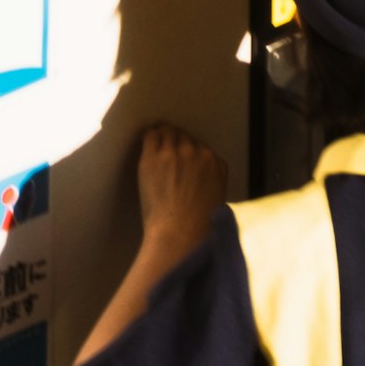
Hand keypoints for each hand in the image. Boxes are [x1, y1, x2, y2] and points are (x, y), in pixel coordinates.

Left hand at [131, 120, 229, 261]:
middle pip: (185, 137)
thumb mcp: (217, 200)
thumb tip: (198, 175)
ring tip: (156, 143)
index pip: (202, 147)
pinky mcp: (154, 158)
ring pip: (168, 131)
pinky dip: (149, 138)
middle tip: (167, 151)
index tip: (183, 159)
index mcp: (217, 164)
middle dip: (177, 143)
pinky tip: (147, 145)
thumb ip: (212, 180)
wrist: (180, 235)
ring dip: (162, 136)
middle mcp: (198, 154)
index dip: (191, 152)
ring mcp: (175, 154)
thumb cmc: (198, 227)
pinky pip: (151, 136)